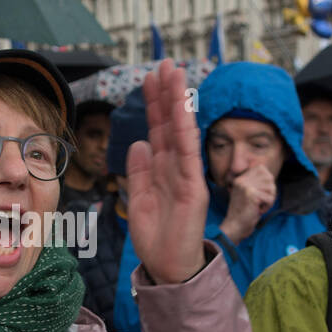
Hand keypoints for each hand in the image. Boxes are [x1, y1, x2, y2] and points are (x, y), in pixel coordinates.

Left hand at [125, 60, 207, 283]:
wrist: (168, 268)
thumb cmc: (156, 237)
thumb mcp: (137, 199)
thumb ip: (138, 172)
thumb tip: (138, 142)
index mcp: (162, 169)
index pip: (158, 130)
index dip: (154, 104)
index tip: (149, 78)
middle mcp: (177, 168)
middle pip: (170, 124)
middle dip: (167, 94)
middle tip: (163, 64)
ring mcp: (187, 176)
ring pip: (182, 132)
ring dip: (178, 103)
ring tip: (175, 75)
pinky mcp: (194, 188)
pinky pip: (189, 154)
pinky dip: (185, 131)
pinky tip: (181, 110)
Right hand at [219, 162, 276, 244]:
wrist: (235, 226)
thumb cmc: (244, 213)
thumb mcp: (247, 194)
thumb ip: (255, 183)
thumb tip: (270, 176)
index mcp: (240, 179)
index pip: (261, 168)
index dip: (266, 180)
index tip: (259, 193)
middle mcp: (242, 180)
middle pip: (269, 178)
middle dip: (269, 191)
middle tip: (260, 202)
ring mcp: (246, 187)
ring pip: (271, 188)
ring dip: (269, 200)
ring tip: (258, 206)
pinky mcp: (252, 195)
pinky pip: (270, 198)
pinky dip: (267, 207)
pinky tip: (258, 211)